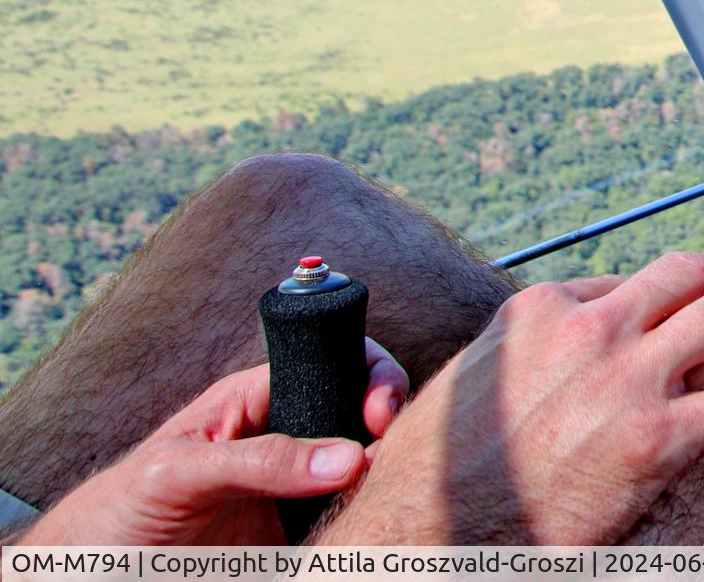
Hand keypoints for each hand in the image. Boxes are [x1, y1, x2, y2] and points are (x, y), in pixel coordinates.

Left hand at [16, 339, 407, 545]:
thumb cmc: (114, 514)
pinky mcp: (296, 539)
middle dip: (389, 429)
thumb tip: (347, 456)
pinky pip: (347, 527)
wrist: (93, 578)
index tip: (380, 413)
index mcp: (258, 402)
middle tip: (386, 455)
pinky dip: (365, 526)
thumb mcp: (176, 473)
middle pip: (362, 418)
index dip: (371, 376)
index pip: (335, 364)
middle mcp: (286, 442)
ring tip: (378, 494)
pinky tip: (362, 528)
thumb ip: (258, 459)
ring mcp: (294, 492)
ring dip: (382, 480)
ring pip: (366, 473)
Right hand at [317, 253, 703, 544]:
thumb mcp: (477, 376)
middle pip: (694, 274)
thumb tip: (565, 341)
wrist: (428, 530)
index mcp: (545, 308)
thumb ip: (531, 346)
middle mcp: (590, 328)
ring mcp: (624, 379)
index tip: (700, 305)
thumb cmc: (443, 471)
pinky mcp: (654, 438)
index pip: (634, 277)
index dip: (681, 290)